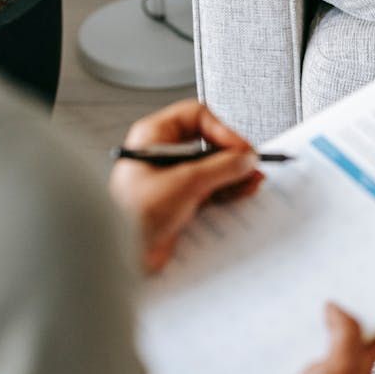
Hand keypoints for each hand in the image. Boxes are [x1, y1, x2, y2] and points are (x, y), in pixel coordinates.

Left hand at [109, 99, 264, 272]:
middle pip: (207, 143)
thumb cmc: (132, 215)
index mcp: (153, 137)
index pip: (196, 117)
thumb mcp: (185, 182)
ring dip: (234, 174)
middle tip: (250, 164)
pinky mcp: (179, 202)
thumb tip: (244, 158)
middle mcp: (163, 154)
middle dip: (232, 155)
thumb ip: (221, 167)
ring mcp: (172, 179)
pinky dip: (228, 191)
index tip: (241, 148)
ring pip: (212, 168)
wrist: (121, 256)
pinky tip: (243, 192)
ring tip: (253, 180)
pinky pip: (210, 190)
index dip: (222, 130)